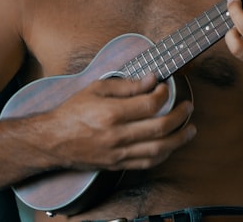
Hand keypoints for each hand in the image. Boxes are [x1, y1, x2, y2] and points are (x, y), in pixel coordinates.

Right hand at [45, 75, 195, 171]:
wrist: (52, 140)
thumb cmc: (73, 111)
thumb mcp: (96, 89)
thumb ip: (126, 85)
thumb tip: (151, 79)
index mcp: (111, 113)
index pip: (149, 104)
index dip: (163, 93)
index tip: (165, 86)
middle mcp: (117, 135)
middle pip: (160, 128)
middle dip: (180, 116)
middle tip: (188, 106)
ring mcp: (118, 153)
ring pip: (158, 150)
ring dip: (179, 139)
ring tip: (190, 129)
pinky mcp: (117, 164)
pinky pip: (147, 163)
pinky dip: (163, 154)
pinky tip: (172, 145)